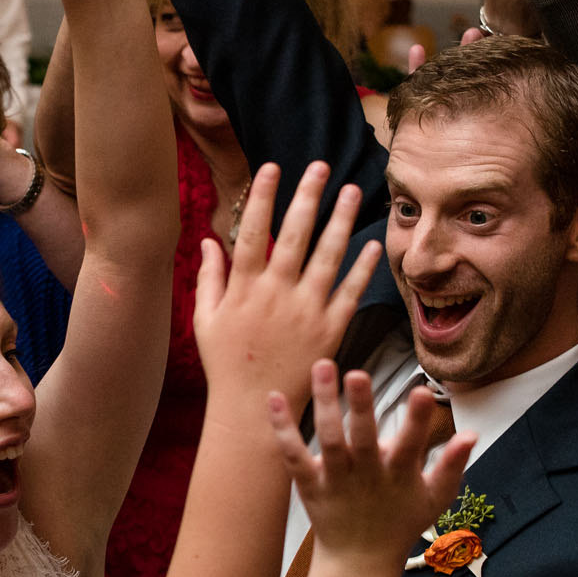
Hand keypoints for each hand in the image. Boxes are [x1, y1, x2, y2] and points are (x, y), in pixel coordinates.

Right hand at [192, 161, 382, 409]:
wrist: (252, 410)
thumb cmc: (226, 365)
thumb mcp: (204, 321)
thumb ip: (208, 278)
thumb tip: (207, 240)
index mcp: (243, 289)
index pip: (253, 232)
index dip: (262, 197)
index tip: (272, 168)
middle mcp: (276, 295)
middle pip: (295, 235)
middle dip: (308, 196)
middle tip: (321, 166)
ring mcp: (305, 311)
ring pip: (327, 256)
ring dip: (341, 220)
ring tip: (352, 190)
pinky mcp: (329, 330)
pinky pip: (349, 293)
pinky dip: (362, 268)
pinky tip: (372, 244)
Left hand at [271, 360, 473, 569]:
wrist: (360, 561)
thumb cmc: (401, 522)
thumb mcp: (436, 498)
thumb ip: (453, 465)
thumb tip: (472, 433)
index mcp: (399, 476)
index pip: (411, 445)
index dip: (417, 421)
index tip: (421, 391)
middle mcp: (366, 476)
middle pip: (362, 438)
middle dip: (361, 407)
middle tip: (357, 373)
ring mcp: (335, 480)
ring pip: (328, 439)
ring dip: (324, 403)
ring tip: (323, 366)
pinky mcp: (310, 484)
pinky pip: (294, 455)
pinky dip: (283, 429)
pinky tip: (274, 398)